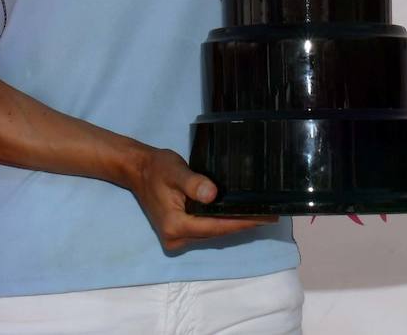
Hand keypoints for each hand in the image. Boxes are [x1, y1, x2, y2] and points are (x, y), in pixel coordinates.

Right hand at [130, 147, 276, 251]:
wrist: (138, 170)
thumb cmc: (157, 167)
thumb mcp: (175, 170)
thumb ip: (193, 183)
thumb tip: (212, 195)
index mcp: (176, 226)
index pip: (216, 227)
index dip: (241, 222)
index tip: (265, 218)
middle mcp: (176, 239)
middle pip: (216, 233)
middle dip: (242, 224)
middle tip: (269, 215)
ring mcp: (176, 239)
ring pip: (211, 233)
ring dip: (232, 224)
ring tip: (258, 214)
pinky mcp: (178, 233)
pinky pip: (205, 230)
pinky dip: (220, 222)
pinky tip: (235, 213)